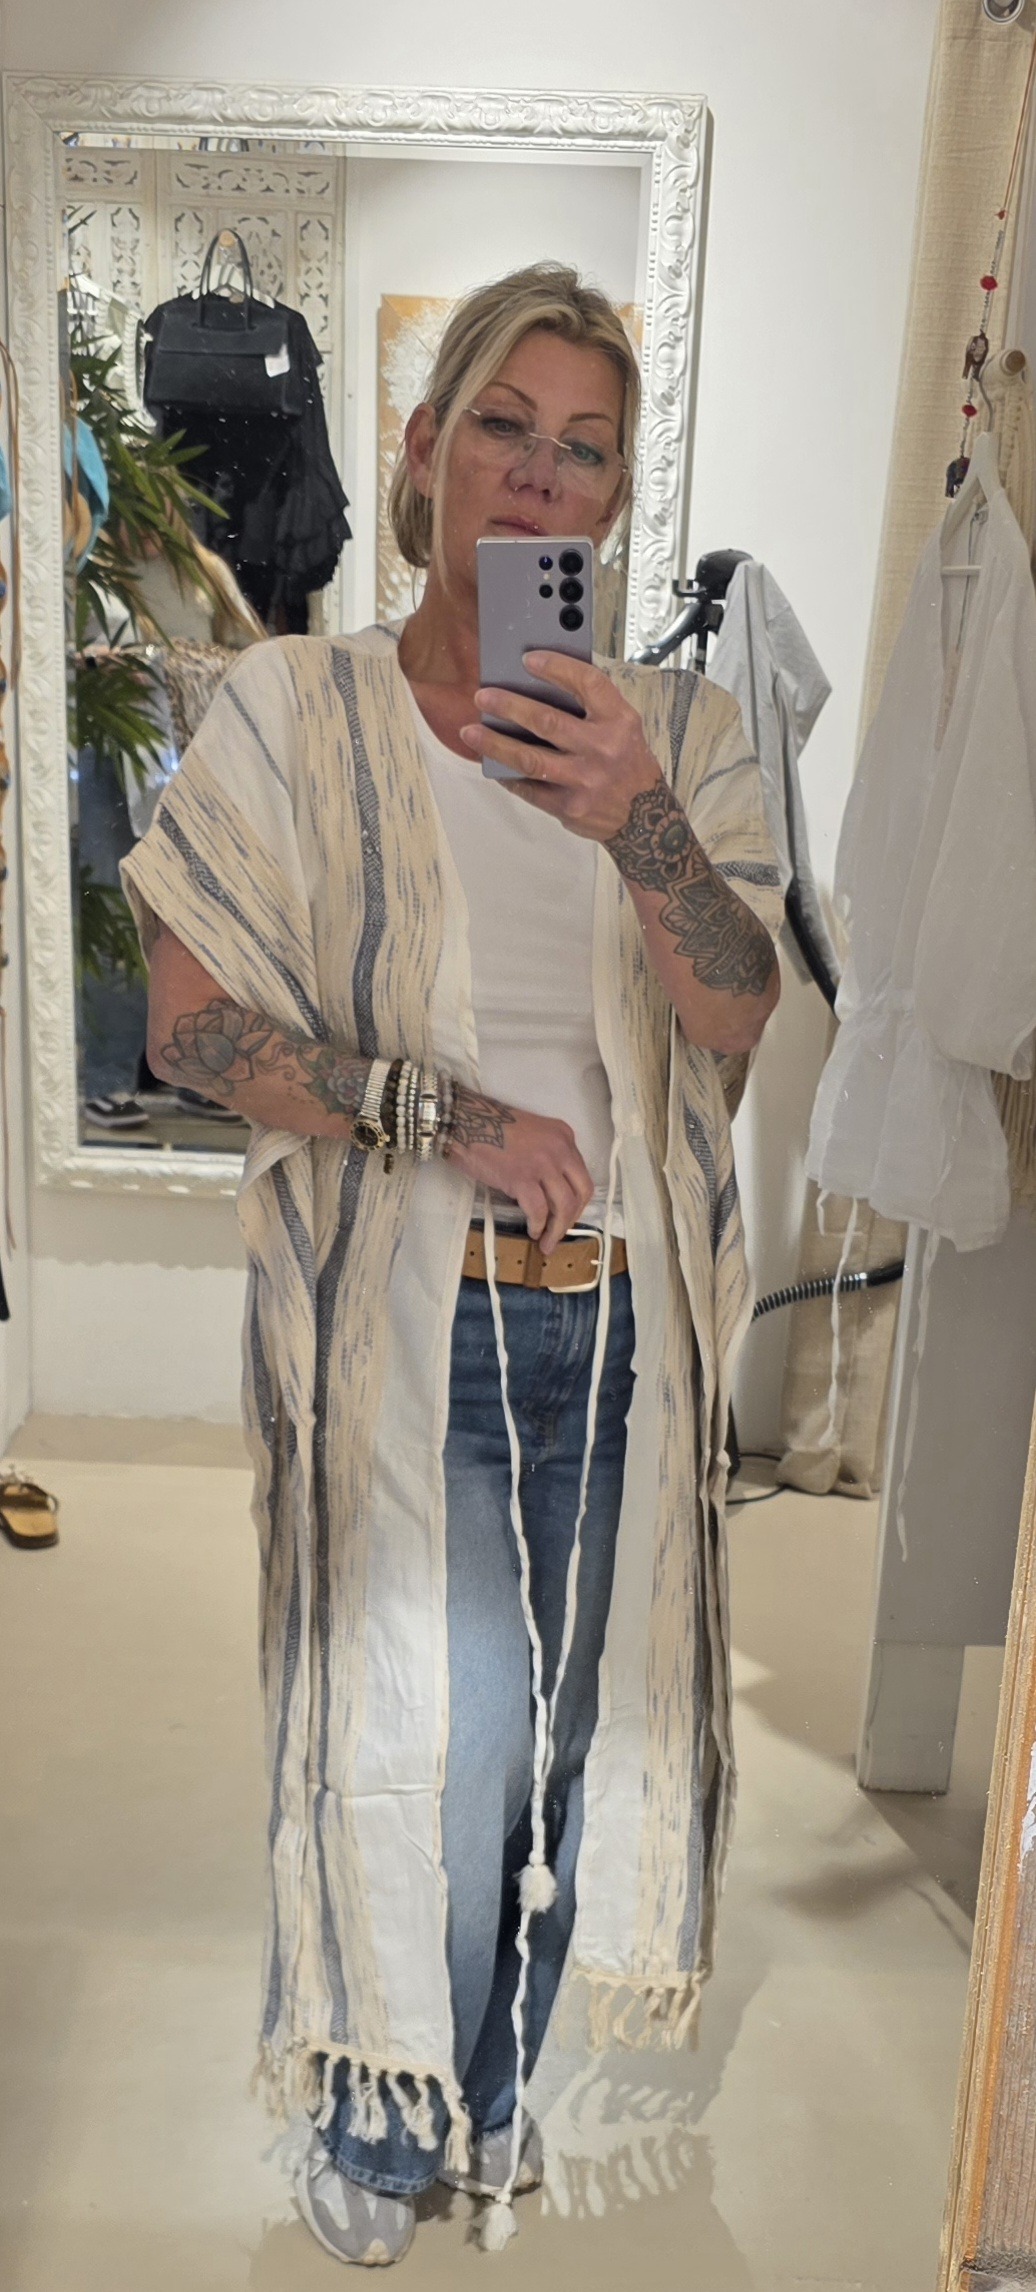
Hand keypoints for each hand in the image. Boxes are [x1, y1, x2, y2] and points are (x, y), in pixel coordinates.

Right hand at [444, 1086, 593, 1257]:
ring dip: (557, 1229)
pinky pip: (539, 1210)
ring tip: (547, 1242)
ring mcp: (543, 1163)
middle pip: (581, 1191)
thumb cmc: (490, 1126)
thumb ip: (545, 1157)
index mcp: (563, 1135)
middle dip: (572, 1217)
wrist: (465, 1121)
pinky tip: (533, 1231)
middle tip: (560, 1232)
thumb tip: (547, 1191)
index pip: (581, 1174)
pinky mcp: (523, 1178)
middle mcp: (560, 1148)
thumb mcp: (531, 1135)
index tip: (567, 1214)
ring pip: (564, 1205)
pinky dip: (538, 1225)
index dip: (577, 1200)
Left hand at [460, 651, 662, 842]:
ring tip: (471, 732)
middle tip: (483, 696)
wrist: (647, 819)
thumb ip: (593, 706)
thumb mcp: (624, 728)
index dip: (556, 667)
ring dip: (495, 743)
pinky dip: (508, 775)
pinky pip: (529, 788)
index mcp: (619, 721)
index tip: (528, 659)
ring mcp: (585, 780)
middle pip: (547, 721)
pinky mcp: (569, 806)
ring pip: (530, 759)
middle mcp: (603, 749)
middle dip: (509, 706)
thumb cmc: (629, 765)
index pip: (587, 683)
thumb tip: (543, 683)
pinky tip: (491, 763)